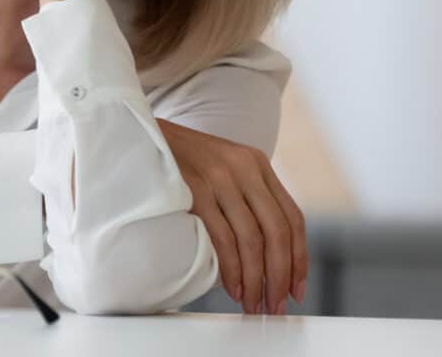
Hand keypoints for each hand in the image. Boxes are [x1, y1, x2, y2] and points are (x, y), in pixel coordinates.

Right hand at [156, 118, 307, 315]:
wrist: (142, 136)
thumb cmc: (181, 161)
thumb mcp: (223, 167)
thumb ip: (246, 196)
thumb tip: (265, 253)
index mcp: (256, 164)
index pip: (292, 217)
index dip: (299, 258)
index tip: (296, 289)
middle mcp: (244, 168)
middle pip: (277, 231)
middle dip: (280, 275)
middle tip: (275, 305)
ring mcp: (220, 177)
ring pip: (252, 238)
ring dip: (256, 279)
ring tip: (252, 303)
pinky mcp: (195, 189)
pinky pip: (223, 237)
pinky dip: (231, 268)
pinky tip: (232, 286)